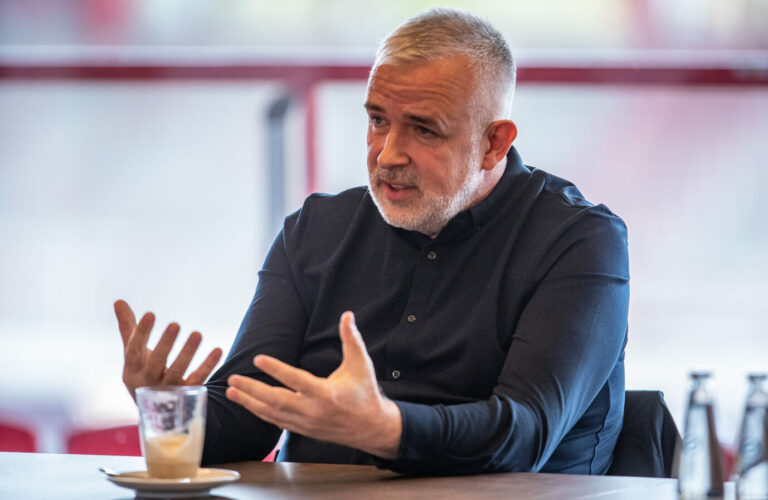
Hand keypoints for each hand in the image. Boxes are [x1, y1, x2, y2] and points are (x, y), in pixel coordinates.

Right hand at [114, 300, 222, 399]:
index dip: (141, 333)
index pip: (133, 350)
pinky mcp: (185, 396)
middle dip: (165, 344)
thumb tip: (118, 301)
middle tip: (175, 324)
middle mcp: (147, 382)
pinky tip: (217, 350)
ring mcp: (166, 391)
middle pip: (156, 363)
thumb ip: (128, 328)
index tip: (150, 313)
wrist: (157, 412)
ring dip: (188, 353)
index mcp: (132, 370)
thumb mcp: (134, 354)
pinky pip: (197, 380)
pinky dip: (208, 366)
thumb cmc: (143, 373)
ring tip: (197, 334)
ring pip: (178, 372)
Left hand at [226, 311, 401, 459]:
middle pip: (276, 401)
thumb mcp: (361, 364)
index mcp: (325, 394)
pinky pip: (276, 422)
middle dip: (252, 390)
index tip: (258, 359)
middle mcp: (312, 411)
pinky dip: (260, 413)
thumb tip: (347, 315)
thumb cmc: (364, 392)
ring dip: (249, 403)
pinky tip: (247, 404)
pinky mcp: (302, 430)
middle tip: (234, 379)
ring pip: (272, 414)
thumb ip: (351, 339)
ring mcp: (306, 423)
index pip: (295, 380)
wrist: (370, 427)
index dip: (276, 369)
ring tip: (231, 391)